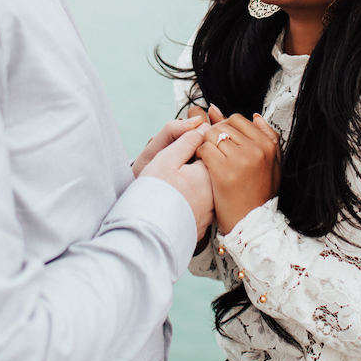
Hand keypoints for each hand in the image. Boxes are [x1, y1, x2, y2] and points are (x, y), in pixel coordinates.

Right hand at [140, 122, 215, 241]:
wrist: (146, 233)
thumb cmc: (154, 194)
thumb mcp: (166, 158)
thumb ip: (186, 140)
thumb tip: (201, 127)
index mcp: (209, 174)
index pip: (210, 152)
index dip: (193, 149)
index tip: (177, 156)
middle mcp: (215, 195)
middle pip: (208, 173)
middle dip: (192, 169)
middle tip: (171, 175)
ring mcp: (210, 214)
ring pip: (204, 192)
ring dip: (193, 187)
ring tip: (172, 190)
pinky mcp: (202, 227)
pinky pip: (200, 209)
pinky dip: (191, 205)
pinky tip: (176, 205)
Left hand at [193, 106, 279, 234]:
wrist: (251, 223)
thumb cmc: (259, 194)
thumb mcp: (274, 165)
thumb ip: (268, 137)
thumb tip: (254, 115)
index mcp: (268, 145)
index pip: (238, 119)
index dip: (225, 128)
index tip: (222, 141)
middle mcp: (256, 149)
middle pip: (223, 125)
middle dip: (213, 135)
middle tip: (213, 151)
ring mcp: (240, 159)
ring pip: (211, 135)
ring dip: (205, 145)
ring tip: (208, 158)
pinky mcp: (223, 170)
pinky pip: (204, 149)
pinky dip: (199, 155)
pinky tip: (203, 165)